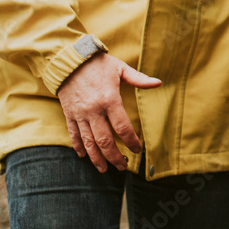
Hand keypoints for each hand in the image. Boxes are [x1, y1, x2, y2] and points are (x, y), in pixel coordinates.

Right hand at [58, 53, 160, 171]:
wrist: (69, 59)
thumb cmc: (98, 63)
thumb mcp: (120, 68)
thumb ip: (139, 78)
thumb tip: (158, 83)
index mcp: (110, 100)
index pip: (123, 127)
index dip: (132, 142)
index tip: (138, 150)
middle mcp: (94, 110)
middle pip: (105, 141)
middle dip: (114, 157)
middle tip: (122, 167)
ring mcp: (80, 114)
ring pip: (89, 142)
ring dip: (97, 158)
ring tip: (104, 169)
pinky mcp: (69, 114)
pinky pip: (73, 135)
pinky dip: (78, 147)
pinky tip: (84, 156)